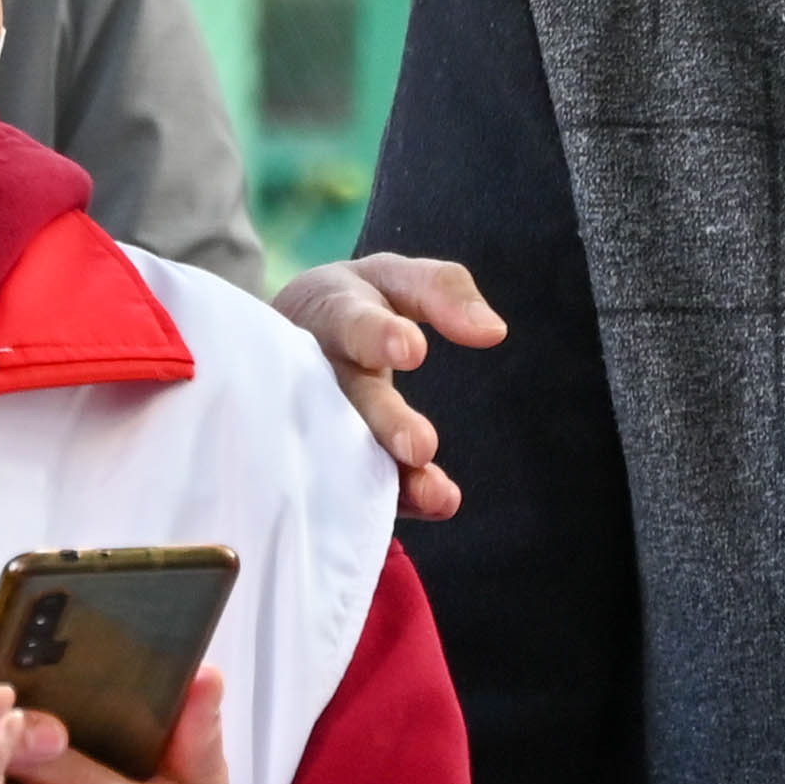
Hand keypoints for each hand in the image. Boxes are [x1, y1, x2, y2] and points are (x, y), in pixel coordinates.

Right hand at [276, 252, 506, 520]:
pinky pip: (352, 479)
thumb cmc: (355, 302)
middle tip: (421, 446)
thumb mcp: (394, 278)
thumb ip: (442, 292)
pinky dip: (390, 497)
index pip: (352, 321)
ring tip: (434, 494)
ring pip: (345, 449)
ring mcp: (312, 417)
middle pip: (348, 397)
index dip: (377, 335)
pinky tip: (430, 505)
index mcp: (333, 313)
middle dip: (384, 421)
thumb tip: (493, 331)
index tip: (412, 348)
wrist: (291, 333)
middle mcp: (315, 369)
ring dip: (389, 475)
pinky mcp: (324, 454)